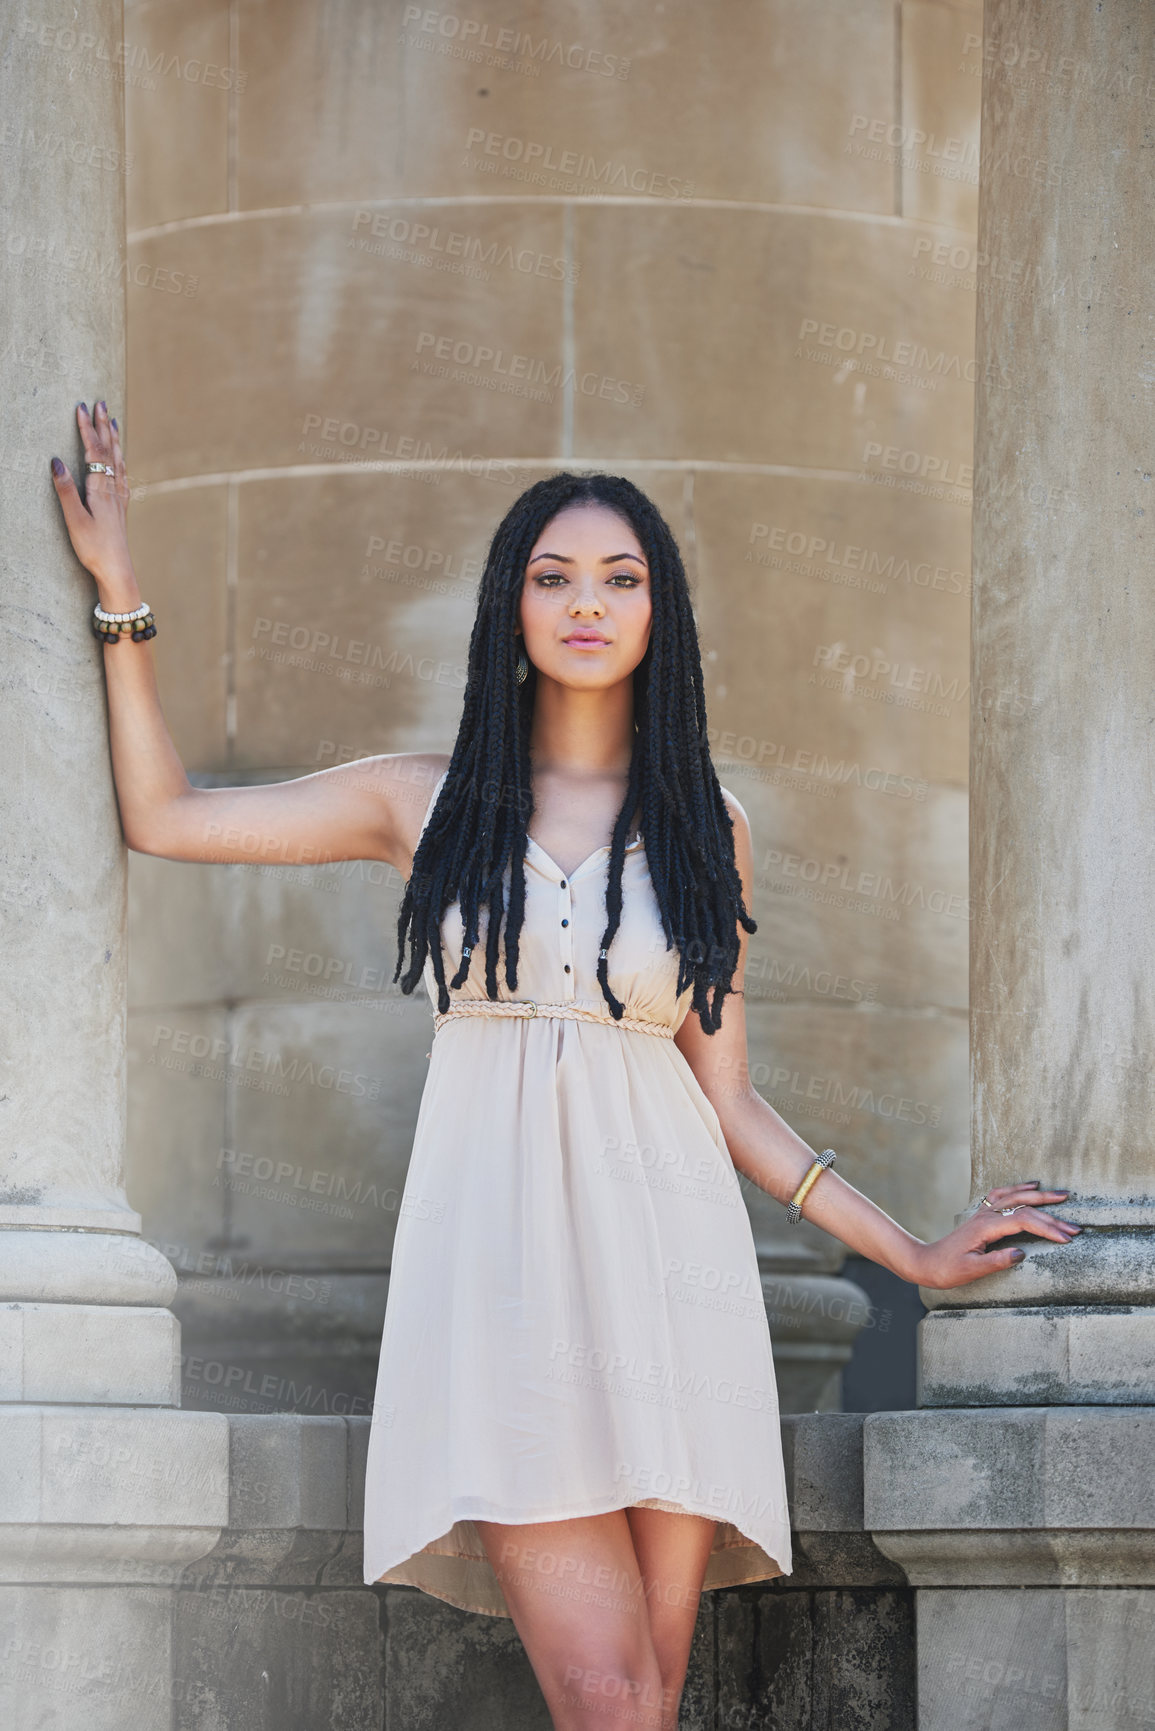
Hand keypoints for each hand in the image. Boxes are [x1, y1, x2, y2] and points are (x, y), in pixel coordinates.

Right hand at [50, 401, 135, 592]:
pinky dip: (120, 460)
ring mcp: (120, 498)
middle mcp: (114, 490)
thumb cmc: (94, 548)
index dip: (87, 429)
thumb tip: (56, 461)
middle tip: (101, 403)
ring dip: (114, 439)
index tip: (82, 407)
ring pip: (119, 461)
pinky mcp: (122, 508)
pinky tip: (121, 459)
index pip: (94, 451)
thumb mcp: (74, 519)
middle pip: (109, 451)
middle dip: (103, 426)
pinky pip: (123, 475)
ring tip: (113, 421)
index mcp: (101, 489)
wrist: (117, 570)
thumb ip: (65, 490)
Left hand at [912, 1183, 1079, 1289]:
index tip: (1067, 1239)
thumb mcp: (972, 1270)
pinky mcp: (982, 1215)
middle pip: (1025, 1208)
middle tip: (1076, 1227)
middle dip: (1052, 1216)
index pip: (1024, 1222)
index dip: (1047, 1229)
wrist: (927, 1262)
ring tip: (1063, 1195)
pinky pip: (1003, 1195)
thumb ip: (996, 1261)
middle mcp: (986, 1215)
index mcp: (986, 1228)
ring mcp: (983, 1213)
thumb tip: (1021, 1253)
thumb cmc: (949, 1269)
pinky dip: (1020, 1189)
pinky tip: (1032, 1186)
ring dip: (1040, 1196)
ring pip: (1016, 1197)